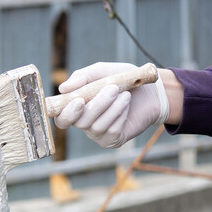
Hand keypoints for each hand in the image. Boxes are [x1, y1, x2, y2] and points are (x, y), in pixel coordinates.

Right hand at [54, 62, 169, 147]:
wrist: (150, 91)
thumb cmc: (122, 79)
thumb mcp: (102, 72)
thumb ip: (83, 77)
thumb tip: (63, 88)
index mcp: (76, 107)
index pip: (61, 118)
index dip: (65, 112)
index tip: (78, 100)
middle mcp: (83, 122)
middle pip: (79, 122)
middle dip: (96, 105)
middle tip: (112, 88)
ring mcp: (97, 133)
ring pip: (97, 126)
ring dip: (112, 107)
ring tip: (125, 93)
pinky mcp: (112, 140)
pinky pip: (112, 130)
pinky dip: (120, 115)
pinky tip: (127, 104)